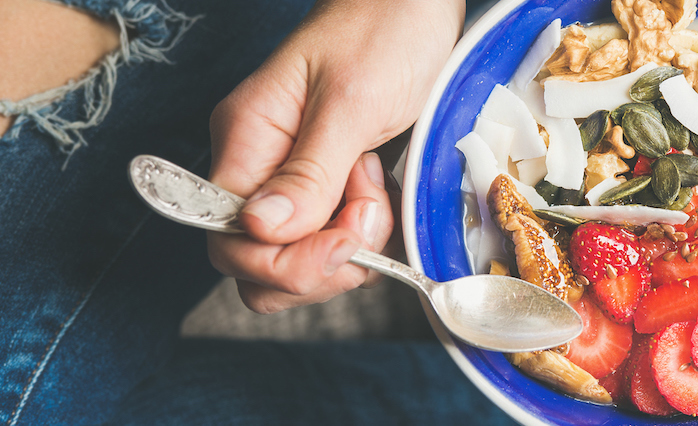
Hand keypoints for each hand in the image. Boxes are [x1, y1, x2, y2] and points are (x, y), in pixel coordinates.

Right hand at [207, 0, 462, 312]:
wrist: (417, 3)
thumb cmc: (384, 32)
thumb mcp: (350, 102)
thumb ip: (309, 171)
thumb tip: (261, 231)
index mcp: (246, 141)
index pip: (230, 240)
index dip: (285, 261)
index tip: (345, 239)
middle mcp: (261, 166)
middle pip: (260, 263)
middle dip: (321, 260)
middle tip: (369, 213)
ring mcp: (295, 178)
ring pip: (299, 259)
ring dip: (350, 248)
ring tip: (379, 189)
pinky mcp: (331, 185)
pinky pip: (334, 240)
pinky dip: (367, 236)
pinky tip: (387, 193)